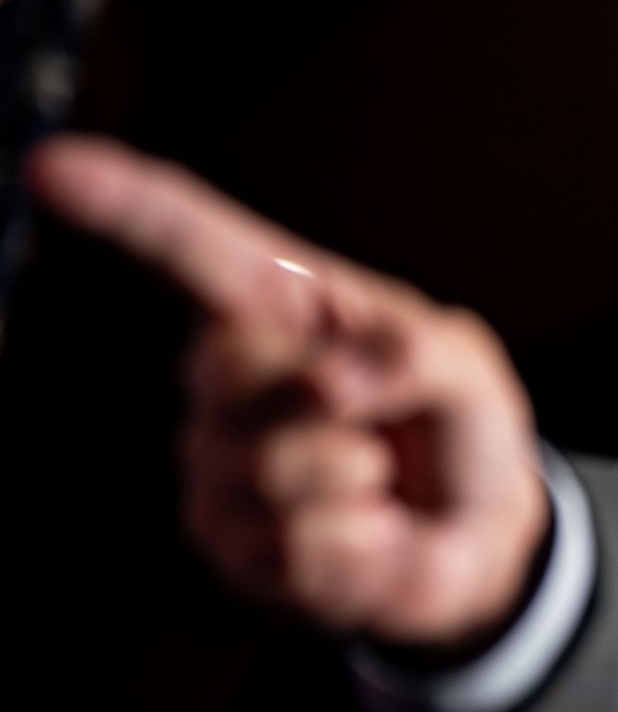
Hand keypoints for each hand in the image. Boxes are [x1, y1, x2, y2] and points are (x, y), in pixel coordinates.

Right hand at [28, 136, 549, 652]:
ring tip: (375, 472)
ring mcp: (215, 455)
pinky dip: (358, 541)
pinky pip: (294, 542)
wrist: (470, 531)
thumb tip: (330, 382)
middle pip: (239, 370)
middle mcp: (229, 371)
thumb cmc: (457, 423)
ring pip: (275, 467)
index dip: (122, 206)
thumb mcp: (466, 367)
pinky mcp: (223, 537)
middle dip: (339, 400)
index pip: (194, 246)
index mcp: (282, 301)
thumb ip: (418, 354)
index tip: (54, 169)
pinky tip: (364, 525)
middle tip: (382, 417)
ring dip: (358, 477)